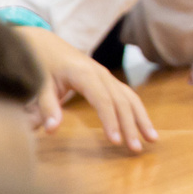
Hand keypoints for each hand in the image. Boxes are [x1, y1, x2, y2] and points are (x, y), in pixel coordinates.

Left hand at [12, 26, 157, 153]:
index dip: (110, 121)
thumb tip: (51, 130)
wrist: (47, 44)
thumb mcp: (40, 85)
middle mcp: (101, 74)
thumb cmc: (42, 65)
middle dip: (131, 126)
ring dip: (142, 119)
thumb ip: (46, 107)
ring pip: (130, 98)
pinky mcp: (109, 81)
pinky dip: (138, 112)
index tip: (115, 141)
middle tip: (136, 149)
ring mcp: (108, 77)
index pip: (103, 100)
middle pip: (122, 101)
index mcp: (84, 74)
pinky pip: (128, 96)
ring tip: (152, 139)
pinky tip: (144, 127)